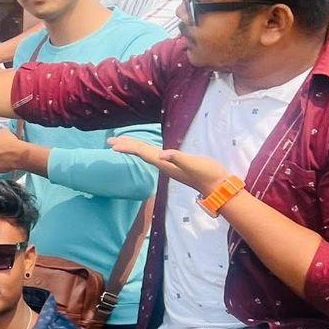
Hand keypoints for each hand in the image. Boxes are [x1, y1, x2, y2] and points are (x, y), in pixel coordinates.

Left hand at [109, 136, 227, 195]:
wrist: (218, 187)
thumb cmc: (208, 174)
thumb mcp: (194, 164)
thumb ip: (179, 158)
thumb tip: (162, 154)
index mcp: (165, 163)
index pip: (142, 153)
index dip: (128, 147)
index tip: (113, 145)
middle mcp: (164, 165)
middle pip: (141, 153)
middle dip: (126, 147)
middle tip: (109, 142)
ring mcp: (169, 166)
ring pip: (146, 155)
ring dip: (134, 148)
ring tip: (121, 144)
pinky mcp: (175, 165)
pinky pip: (155, 156)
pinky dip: (146, 151)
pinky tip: (145, 150)